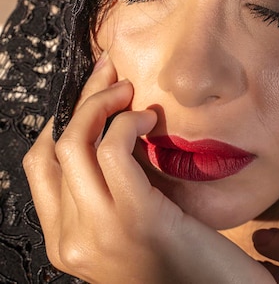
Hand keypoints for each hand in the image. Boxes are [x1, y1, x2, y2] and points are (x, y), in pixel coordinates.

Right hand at [23, 54, 275, 283]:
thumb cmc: (183, 258)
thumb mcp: (130, 221)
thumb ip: (110, 186)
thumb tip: (106, 123)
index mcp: (65, 240)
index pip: (41, 164)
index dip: (62, 119)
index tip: (90, 92)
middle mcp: (71, 240)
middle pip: (57, 145)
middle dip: (83, 98)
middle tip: (112, 73)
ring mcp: (99, 232)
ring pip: (77, 141)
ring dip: (102, 102)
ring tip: (130, 91)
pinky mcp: (136, 219)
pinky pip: (113, 149)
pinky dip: (128, 122)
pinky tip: (149, 119)